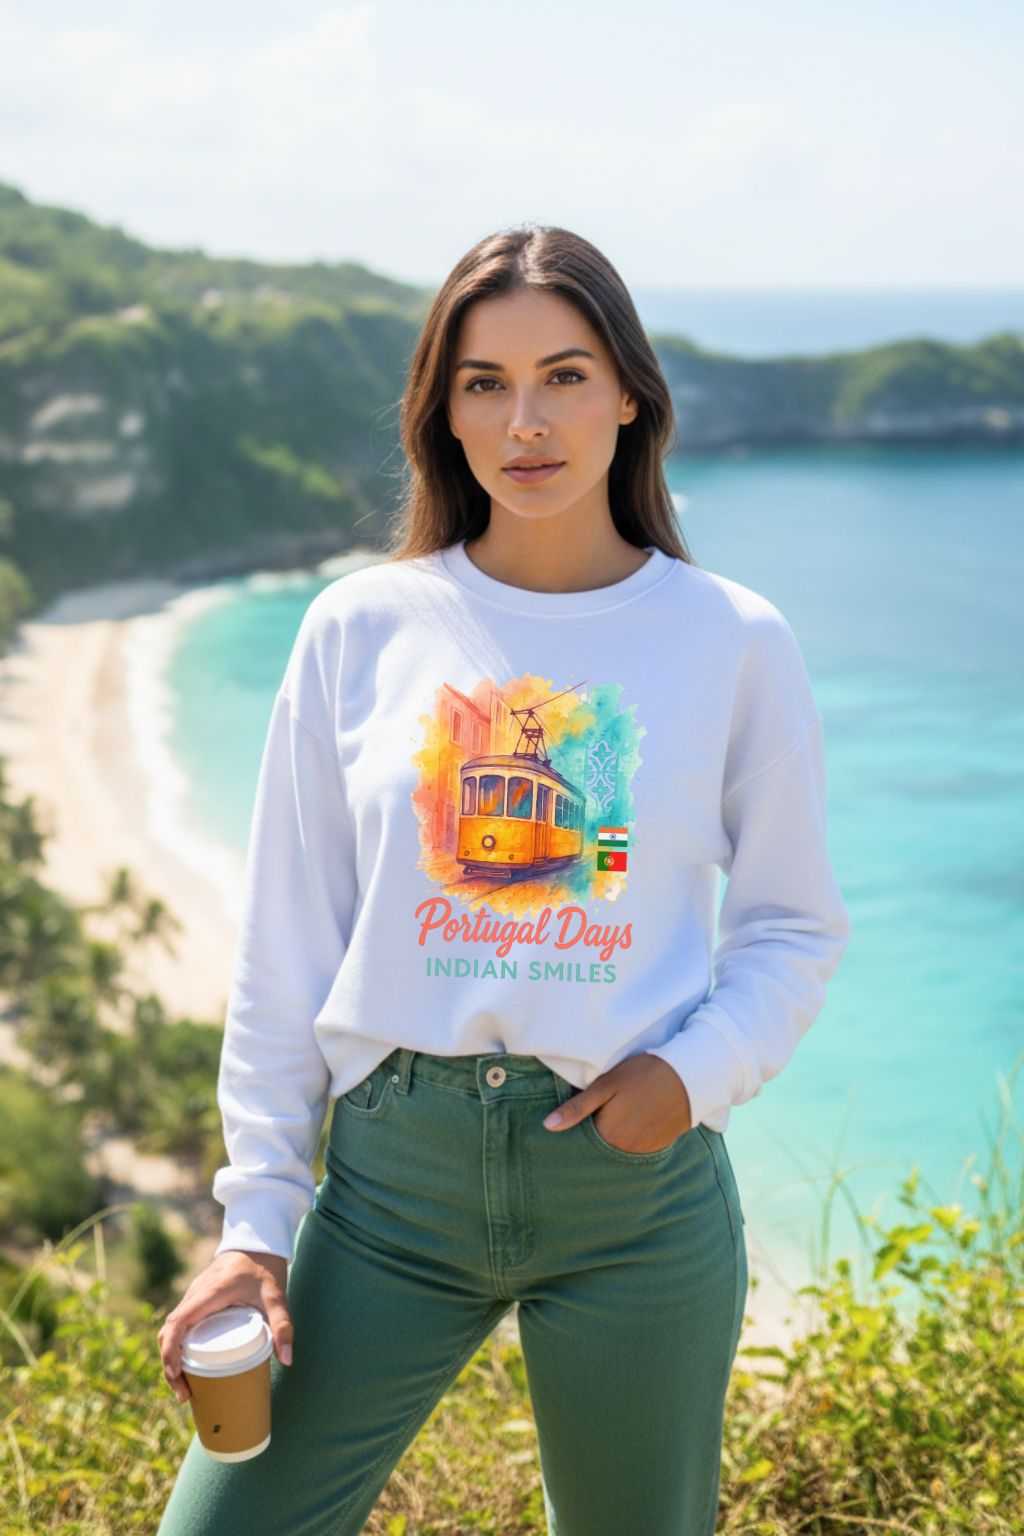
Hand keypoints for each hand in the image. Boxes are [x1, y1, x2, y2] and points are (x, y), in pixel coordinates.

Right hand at [157, 1250, 292, 1404]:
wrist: (257, 1241)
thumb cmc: (264, 1268)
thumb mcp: (276, 1296)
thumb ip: (282, 1325)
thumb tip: (286, 1360)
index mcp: (208, 1294)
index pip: (177, 1325)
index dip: (170, 1353)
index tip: (178, 1379)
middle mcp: (195, 1294)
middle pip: (168, 1333)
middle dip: (170, 1366)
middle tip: (185, 1395)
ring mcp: (193, 1296)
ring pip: (170, 1329)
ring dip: (171, 1358)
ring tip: (186, 1388)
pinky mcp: (197, 1299)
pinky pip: (179, 1324)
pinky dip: (177, 1346)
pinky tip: (189, 1365)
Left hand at [543, 1054, 692, 1153]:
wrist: (688, 1076)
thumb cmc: (643, 1074)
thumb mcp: (606, 1085)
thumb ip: (577, 1108)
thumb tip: (547, 1126)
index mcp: (607, 1134)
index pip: (581, 1141)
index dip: (576, 1130)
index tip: (573, 1121)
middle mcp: (624, 1149)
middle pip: (599, 1148)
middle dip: (593, 1135)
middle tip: (599, 1114)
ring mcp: (643, 1150)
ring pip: (617, 1149)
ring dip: (613, 1138)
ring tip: (617, 1116)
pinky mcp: (658, 1147)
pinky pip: (636, 1149)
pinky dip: (630, 1139)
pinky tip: (632, 1121)